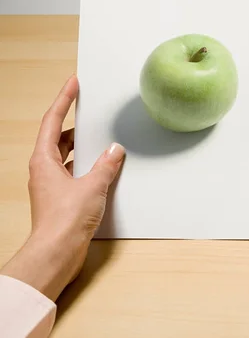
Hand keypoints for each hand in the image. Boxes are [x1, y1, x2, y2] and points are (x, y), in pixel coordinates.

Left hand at [1, 75, 124, 300]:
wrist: (56, 254)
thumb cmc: (65, 220)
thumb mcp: (92, 186)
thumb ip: (106, 165)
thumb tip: (114, 150)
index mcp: (44, 160)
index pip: (53, 120)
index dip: (63, 99)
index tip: (73, 83)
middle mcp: (44, 169)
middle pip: (58, 137)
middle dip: (76, 124)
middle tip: (91, 110)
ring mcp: (51, 184)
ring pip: (67, 156)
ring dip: (83, 148)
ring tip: (103, 139)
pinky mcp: (60, 198)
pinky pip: (74, 172)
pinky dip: (87, 166)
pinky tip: (103, 168)